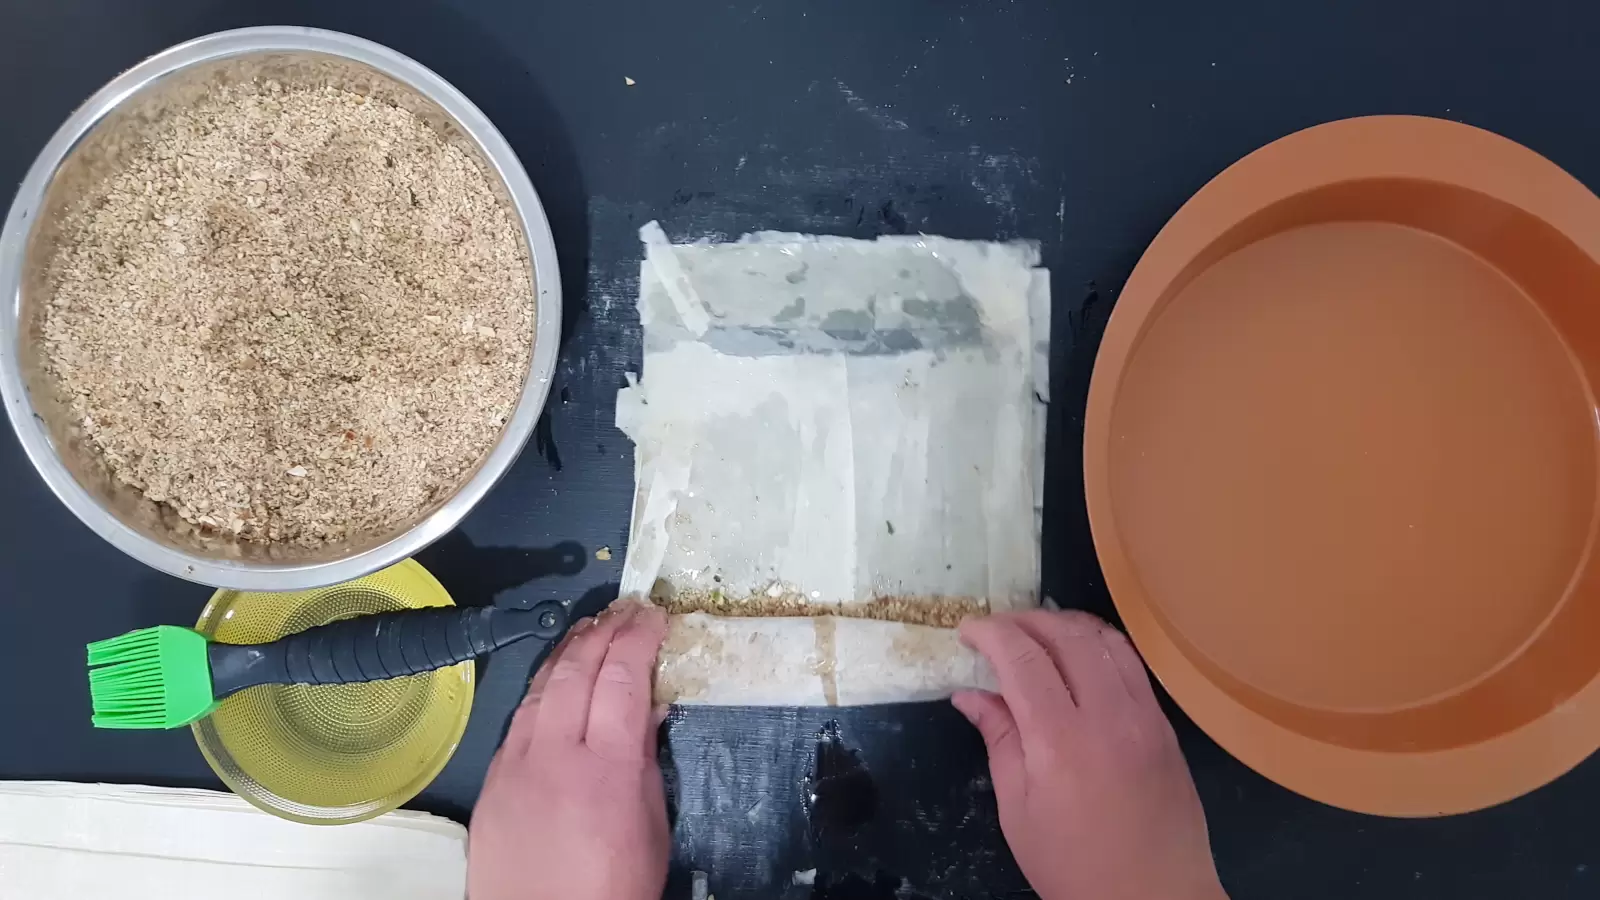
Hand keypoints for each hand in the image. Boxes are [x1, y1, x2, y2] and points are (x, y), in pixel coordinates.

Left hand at [469, 601, 670, 899]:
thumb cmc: (610, 894)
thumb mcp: (652, 830)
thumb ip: (647, 766)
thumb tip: (647, 716)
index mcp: (608, 769)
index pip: (623, 678)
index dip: (639, 638)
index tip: (653, 617)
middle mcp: (556, 757)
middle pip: (578, 669)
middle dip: (604, 630)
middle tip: (626, 610)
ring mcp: (516, 766)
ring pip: (541, 686)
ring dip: (568, 651)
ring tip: (592, 630)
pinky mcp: (491, 783)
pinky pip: (518, 718)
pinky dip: (542, 689)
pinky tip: (555, 681)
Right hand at [954, 610, 1225, 899]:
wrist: (1155, 899)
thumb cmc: (1074, 866)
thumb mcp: (1018, 811)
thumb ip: (999, 740)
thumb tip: (970, 694)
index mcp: (1061, 742)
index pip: (1023, 658)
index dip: (990, 633)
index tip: (967, 632)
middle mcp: (1108, 717)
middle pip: (1067, 636)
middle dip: (1025, 620)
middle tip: (997, 629)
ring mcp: (1145, 717)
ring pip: (1107, 640)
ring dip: (1066, 625)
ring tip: (1036, 634)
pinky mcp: (1165, 726)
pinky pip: (1133, 665)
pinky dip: (1100, 646)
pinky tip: (1080, 659)